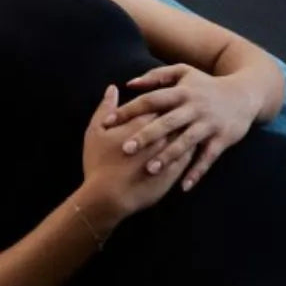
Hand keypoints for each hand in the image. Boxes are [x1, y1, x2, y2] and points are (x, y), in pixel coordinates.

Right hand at [82, 85, 192, 220]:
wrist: (109, 197)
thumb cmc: (99, 161)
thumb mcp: (95, 131)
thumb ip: (106, 107)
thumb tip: (113, 88)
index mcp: (142, 121)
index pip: (157, 101)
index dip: (157, 99)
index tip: (157, 98)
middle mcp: (161, 135)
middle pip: (174, 116)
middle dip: (175, 111)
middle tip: (175, 109)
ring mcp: (170, 154)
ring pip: (185, 135)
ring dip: (185, 129)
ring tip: (186, 125)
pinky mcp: (175, 172)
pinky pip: (189, 158)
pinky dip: (189, 150)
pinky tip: (188, 148)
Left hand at [101, 65, 253, 191]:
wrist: (244, 94)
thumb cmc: (205, 84)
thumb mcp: (183, 73)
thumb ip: (156, 77)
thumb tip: (129, 83)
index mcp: (181, 92)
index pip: (150, 100)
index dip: (128, 110)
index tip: (108, 122)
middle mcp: (194, 107)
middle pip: (166, 122)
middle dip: (145, 136)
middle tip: (125, 149)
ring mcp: (209, 124)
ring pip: (186, 142)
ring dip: (168, 156)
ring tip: (149, 170)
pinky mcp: (222, 139)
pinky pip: (208, 158)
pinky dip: (197, 172)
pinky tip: (183, 186)